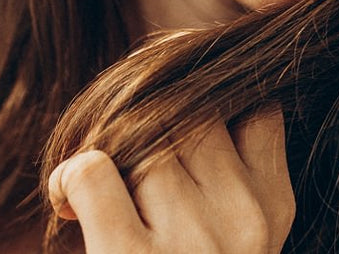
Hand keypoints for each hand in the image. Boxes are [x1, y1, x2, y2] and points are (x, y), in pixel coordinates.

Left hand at [46, 112, 293, 252]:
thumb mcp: (233, 240)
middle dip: (142, 123)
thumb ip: (221, 180)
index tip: (163, 111)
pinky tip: (66, 204)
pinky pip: (93, 171)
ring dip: (102, 150)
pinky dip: (68, 178)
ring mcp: (190, 241)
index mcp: (272, 214)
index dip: (201, 98)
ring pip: (138, 136)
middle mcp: (242, 222)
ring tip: (90, 190)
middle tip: (113, 155)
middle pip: (186, 115)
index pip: (251, 109)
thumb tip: (171, 100)